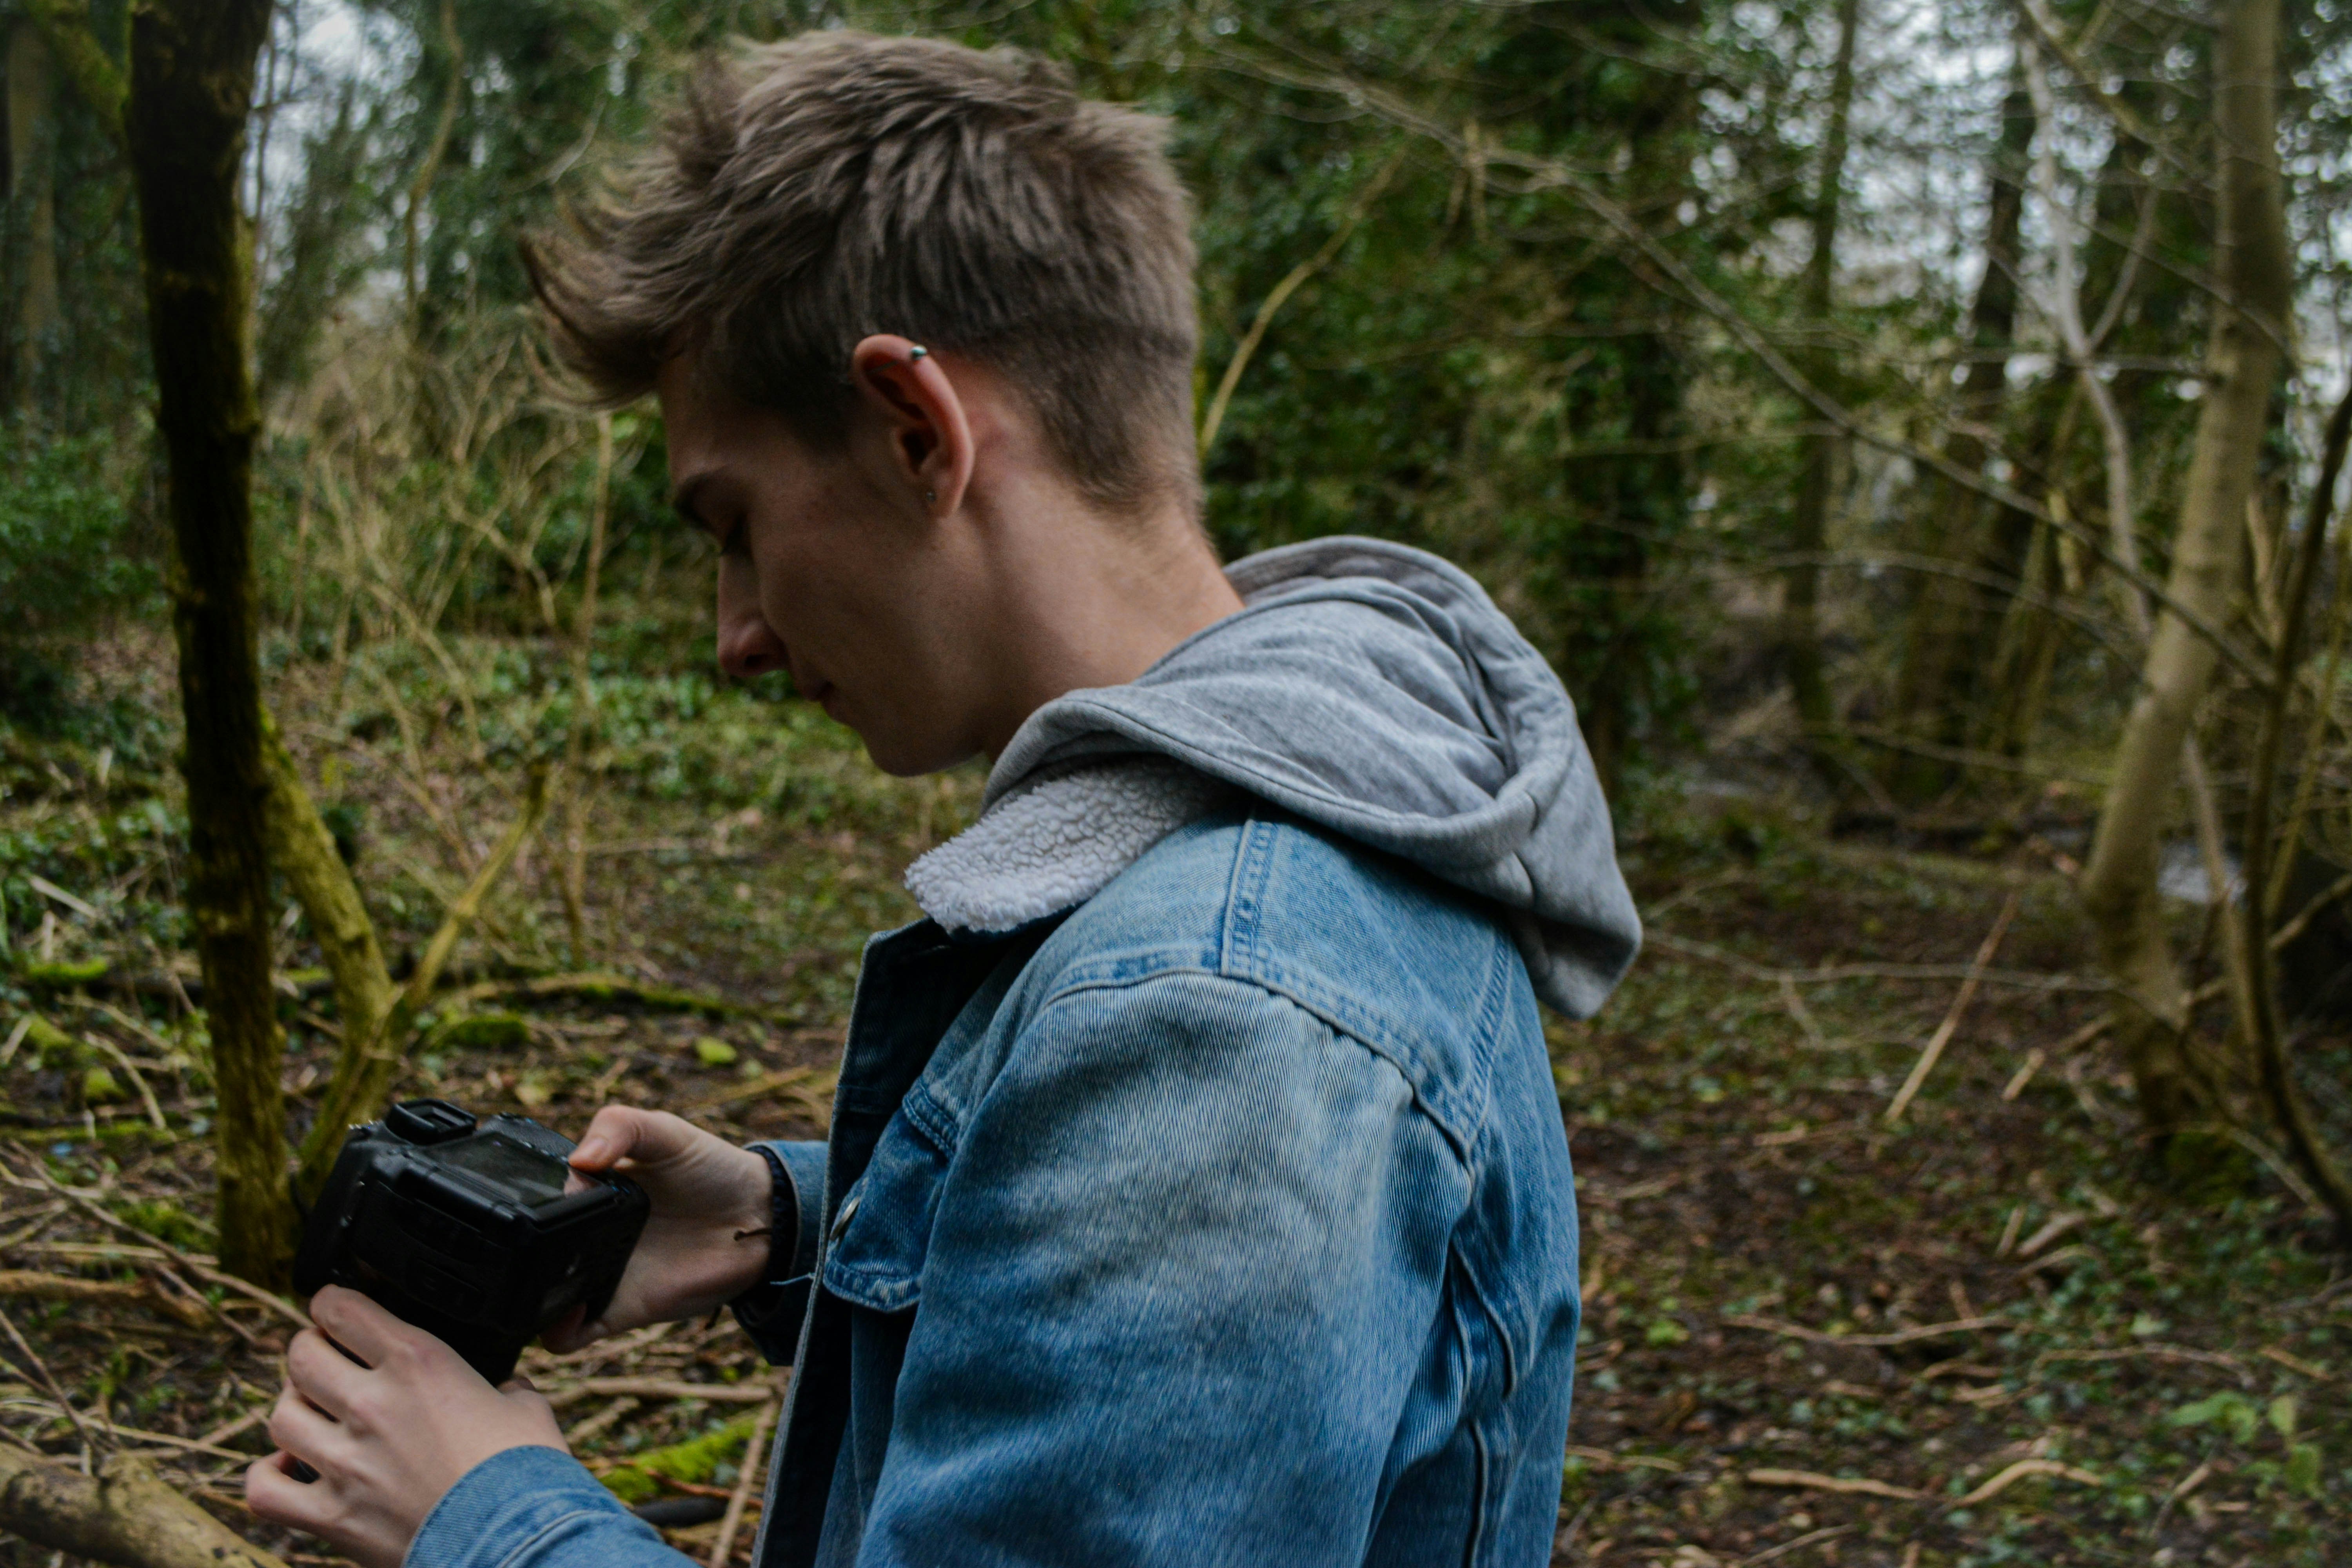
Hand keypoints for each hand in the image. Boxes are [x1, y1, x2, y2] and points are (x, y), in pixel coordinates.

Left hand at [245, 1286, 566, 1567]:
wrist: (516, 1543)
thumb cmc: (527, 1473)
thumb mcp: (526, 1409)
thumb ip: (505, 1387)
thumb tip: (506, 1390)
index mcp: (419, 1362)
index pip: (342, 1309)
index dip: (332, 1302)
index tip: (337, 1309)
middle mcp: (371, 1403)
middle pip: (301, 1355)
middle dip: (309, 1351)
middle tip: (326, 1360)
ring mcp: (344, 1461)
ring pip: (280, 1415)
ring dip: (293, 1409)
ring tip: (312, 1414)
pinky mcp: (331, 1515)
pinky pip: (264, 1489)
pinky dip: (268, 1476)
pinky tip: (288, 1469)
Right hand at [542, 1105, 775, 1351]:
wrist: (760, 1217)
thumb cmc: (712, 1168)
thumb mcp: (666, 1131)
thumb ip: (622, 1127)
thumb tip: (578, 1159)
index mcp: (591, 1194)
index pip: (538, 1204)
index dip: (526, 1204)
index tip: (527, 1203)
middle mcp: (589, 1238)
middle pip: (532, 1256)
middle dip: (519, 1259)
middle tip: (526, 1250)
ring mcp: (603, 1276)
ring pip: (543, 1299)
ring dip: (530, 1300)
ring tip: (535, 1286)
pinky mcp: (621, 1310)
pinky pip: (572, 1335)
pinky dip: (558, 1334)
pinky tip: (567, 1313)